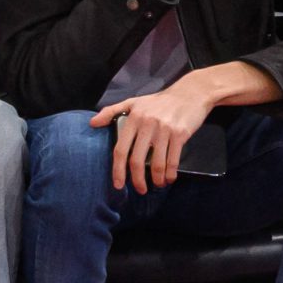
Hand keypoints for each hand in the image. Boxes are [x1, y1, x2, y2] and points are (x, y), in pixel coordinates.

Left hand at [88, 84, 212, 193]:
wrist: (190, 93)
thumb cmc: (159, 101)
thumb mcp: (133, 102)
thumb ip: (111, 112)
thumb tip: (92, 123)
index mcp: (133, 118)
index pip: (121, 149)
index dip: (118, 169)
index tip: (118, 184)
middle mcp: (147, 124)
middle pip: (137, 160)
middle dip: (137, 180)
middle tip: (140, 190)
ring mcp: (164, 130)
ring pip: (157, 163)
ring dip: (156, 179)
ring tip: (157, 185)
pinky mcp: (180, 134)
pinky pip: (173, 160)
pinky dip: (170, 174)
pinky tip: (168, 178)